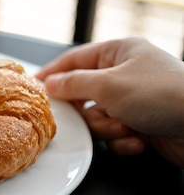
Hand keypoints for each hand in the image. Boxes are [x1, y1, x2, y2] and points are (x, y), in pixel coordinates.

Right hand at [36, 37, 183, 166]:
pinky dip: (122, 140)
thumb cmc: (162, 95)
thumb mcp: (108, 85)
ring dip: (107, 129)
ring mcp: (133, 100)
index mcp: (118, 53)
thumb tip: (49, 84)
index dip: (52, 74)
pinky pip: (114, 134)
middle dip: (89, 113)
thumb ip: (73, 84)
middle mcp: (124, 74)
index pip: (73, 59)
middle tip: (96, 116)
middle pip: (82, 95)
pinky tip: (137, 140)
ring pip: (96, 118)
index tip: (33, 87)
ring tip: (125, 129)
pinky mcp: (141, 124)